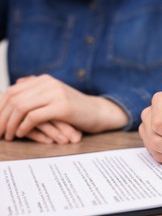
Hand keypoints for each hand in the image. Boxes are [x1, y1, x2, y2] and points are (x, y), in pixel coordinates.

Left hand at [0, 74, 127, 140]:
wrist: (99, 112)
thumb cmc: (75, 108)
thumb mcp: (54, 97)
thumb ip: (36, 91)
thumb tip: (16, 85)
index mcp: (44, 80)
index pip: (12, 91)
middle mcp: (48, 83)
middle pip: (13, 98)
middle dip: (1, 116)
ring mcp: (56, 94)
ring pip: (21, 107)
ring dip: (10, 123)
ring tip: (8, 136)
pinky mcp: (62, 107)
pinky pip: (34, 116)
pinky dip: (24, 126)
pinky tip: (22, 134)